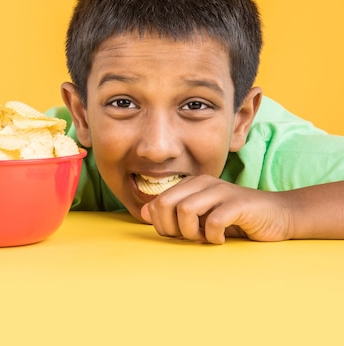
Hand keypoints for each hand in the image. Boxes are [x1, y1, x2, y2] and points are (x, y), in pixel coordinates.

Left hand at [140, 175, 292, 243]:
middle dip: (170, 228)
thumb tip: (143, 213)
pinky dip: (213, 236)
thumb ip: (173, 213)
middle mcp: (203, 183)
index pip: (157, 204)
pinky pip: (213, 221)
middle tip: (188, 238)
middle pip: (165, 203)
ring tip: (205, 238)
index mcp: (191, 185)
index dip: (162, 225)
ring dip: (191, 233)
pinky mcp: (238, 204)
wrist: (279, 215)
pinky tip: (222, 239)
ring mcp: (221, 191)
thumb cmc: (235, 219)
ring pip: (185, 210)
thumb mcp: (200, 216)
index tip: (178, 235)